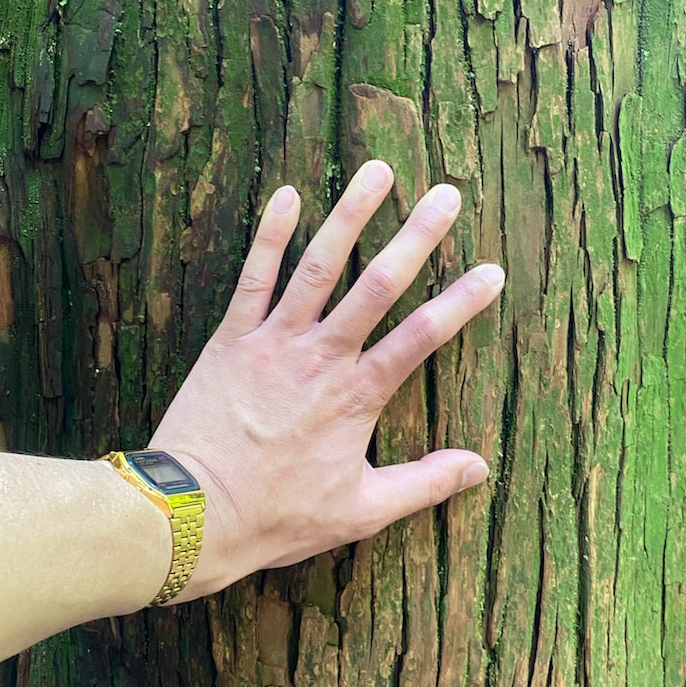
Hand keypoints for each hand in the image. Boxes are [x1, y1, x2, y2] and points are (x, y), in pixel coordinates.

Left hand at [149, 161, 503, 597]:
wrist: (194, 514)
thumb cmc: (277, 516)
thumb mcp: (360, 511)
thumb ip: (423, 483)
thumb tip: (480, 467)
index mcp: (357, 396)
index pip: (421, 338)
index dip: (462, 302)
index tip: (492, 271)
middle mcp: (321, 358)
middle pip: (378, 285)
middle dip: (417, 236)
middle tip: (448, 195)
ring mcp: (274, 342)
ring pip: (320, 266)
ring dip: (350, 215)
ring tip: (379, 170)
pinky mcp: (232, 339)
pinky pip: (254, 277)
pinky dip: (271, 234)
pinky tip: (288, 194)